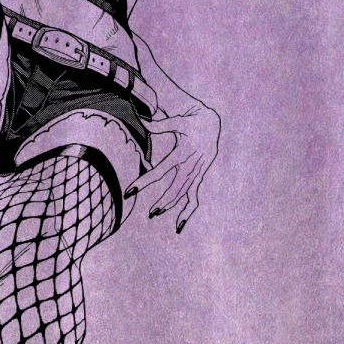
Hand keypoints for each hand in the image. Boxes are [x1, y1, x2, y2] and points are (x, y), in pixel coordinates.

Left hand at [124, 102, 220, 233]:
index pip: (161, 170)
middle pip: (175, 188)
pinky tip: (179, 224)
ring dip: (170, 205)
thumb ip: (161, 124)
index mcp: (185, 151)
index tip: (130, 191)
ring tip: (154, 213)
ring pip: (184, 193)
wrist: (213, 122)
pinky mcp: (200, 175)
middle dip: (162, 201)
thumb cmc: (193, 119)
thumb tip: (142, 120)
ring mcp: (197, 172)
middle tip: (148, 212)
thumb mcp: (180, 120)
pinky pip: (194, 196)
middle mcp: (192, 164)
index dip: (145, 181)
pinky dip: (188, 210)